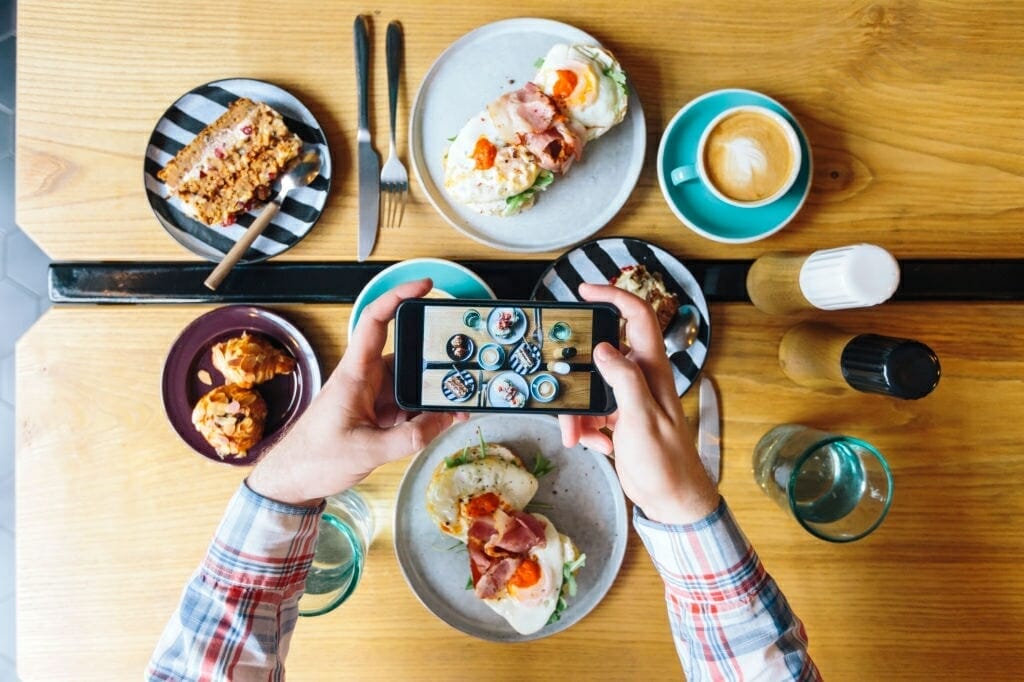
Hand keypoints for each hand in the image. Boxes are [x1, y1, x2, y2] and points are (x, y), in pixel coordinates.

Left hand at [247, 279, 455, 505]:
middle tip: (464, 358)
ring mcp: (372, 396)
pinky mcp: (377, 414)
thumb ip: (409, 438)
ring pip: (411, 382)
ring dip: (434, 391)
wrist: (292, 481)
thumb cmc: (315, 459)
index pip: (375, 321)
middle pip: (406, 353)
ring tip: (462, 398)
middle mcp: (365, 378)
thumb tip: (444, 421)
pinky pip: (409, 404)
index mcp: (355, 374)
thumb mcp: (367, 451)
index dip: (398, 297)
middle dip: (435, 356)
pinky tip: (446, 419)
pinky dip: (427, 411)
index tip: (424, 287)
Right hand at [559, 284, 717, 524]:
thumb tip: (604, 348)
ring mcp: (630, 400)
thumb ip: (624, 380)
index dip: (614, 297)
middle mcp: (641, 379)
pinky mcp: (620, 421)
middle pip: (602, 356)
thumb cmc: (666, 462)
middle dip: (577, 373)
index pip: (638, 318)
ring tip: (575, 435)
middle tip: (558, 382)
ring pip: (592, 389)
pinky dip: (586, 428)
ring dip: (578, 411)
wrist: (671, 501)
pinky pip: (593, 413)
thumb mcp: (642, 419)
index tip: (585, 291)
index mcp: (653, 370)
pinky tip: (593, 444)